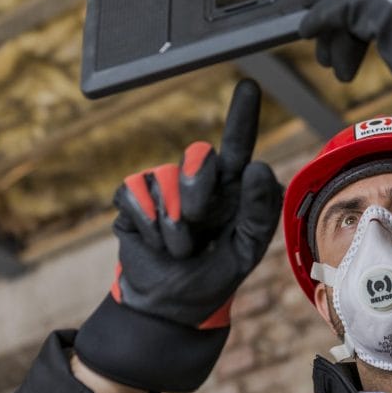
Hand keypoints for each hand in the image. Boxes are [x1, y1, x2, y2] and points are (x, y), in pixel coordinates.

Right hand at [74, 79, 282, 392]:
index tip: (249, 87)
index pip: (237, 145)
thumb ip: (259, 211)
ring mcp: (163, 185)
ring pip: (168, 179)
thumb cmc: (213, 274)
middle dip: (199, 195)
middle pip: (199, 156)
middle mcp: (197, 179)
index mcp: (230, 188)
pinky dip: (148, 225)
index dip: (241, 114)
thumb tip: (257, 166)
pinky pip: (138, 195)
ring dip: (175, 225)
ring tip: (179, 246)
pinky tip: (154, 241)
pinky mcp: (132, 197)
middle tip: (198, 227)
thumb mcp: (246, 249)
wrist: (169, 306)